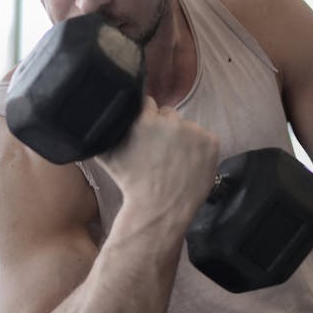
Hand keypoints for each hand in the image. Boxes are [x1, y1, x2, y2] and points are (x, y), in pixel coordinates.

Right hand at [96, 96, 218, 225]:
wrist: (159, 210)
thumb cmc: (130, 183)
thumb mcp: (106, 154)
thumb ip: (104, 129)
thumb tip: (100, 113)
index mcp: (145, 119)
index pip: (147, 103)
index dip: (145, 116)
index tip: (145, 131)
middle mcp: (171, 120)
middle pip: (168, 113)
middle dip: (163, 126)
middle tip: (158, 148)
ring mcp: (194, 131)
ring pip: (187, 126)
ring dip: (181, 137)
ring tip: (174, 158)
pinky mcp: (211, 142)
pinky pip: (204, 137)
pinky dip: (198, 148)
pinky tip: (188, 163)